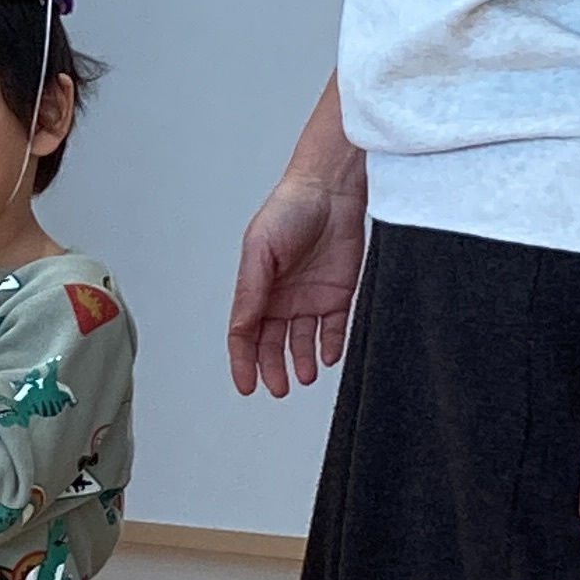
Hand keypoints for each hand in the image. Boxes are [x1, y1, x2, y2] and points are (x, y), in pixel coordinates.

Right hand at [226, 162, 368, 396]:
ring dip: (301, 362)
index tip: (246, 385)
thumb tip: (241, 328)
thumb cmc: (289, 209)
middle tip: (277, 388)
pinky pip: (334, 329)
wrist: (332, 191)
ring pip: (302, 342)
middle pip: (271, 344)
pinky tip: (327, 357)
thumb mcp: (260, 251)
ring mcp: (310, 298)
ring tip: (304, 377)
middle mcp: (282, 297)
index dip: (242, 362)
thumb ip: (250, 292)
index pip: (244, 334)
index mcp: (257, 288)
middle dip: (272, 369)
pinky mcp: (338, 294)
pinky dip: (331, 346)